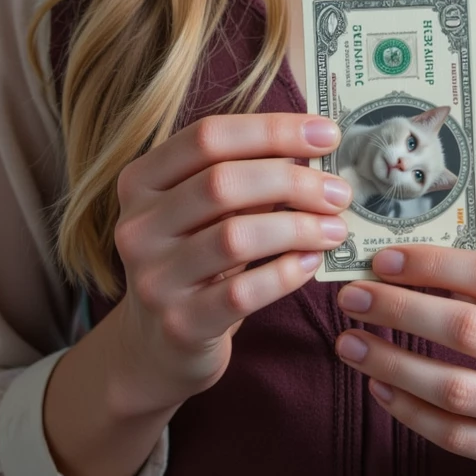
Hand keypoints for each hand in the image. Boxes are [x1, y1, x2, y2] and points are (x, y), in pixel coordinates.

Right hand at [111, 113, 350, 415]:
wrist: (158, 345)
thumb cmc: (197, 258)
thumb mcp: (205, 211)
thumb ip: (248, 174)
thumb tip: (316, 144)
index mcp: (141, 181)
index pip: (207, 137)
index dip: (272, 130)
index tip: (327, 134)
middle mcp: (137, 226)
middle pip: (221, 183)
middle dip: (292, 180)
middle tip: (339, 191)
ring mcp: (153, 279)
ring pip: (234, 237)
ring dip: (297, 227)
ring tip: (334, 228)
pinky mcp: (179, 325)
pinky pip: (242, 293)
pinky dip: (284, 274)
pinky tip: (310, 263)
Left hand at [334, 246, 475, 475]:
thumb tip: (407, 263)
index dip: (431, 264)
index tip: (382, 260)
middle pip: (465, 329)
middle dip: (397, 309)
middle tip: (351, 298)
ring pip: (451, 389)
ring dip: (389, 361)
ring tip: (349, 343)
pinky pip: (452, 435)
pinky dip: (407, 409)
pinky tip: (379, 385)